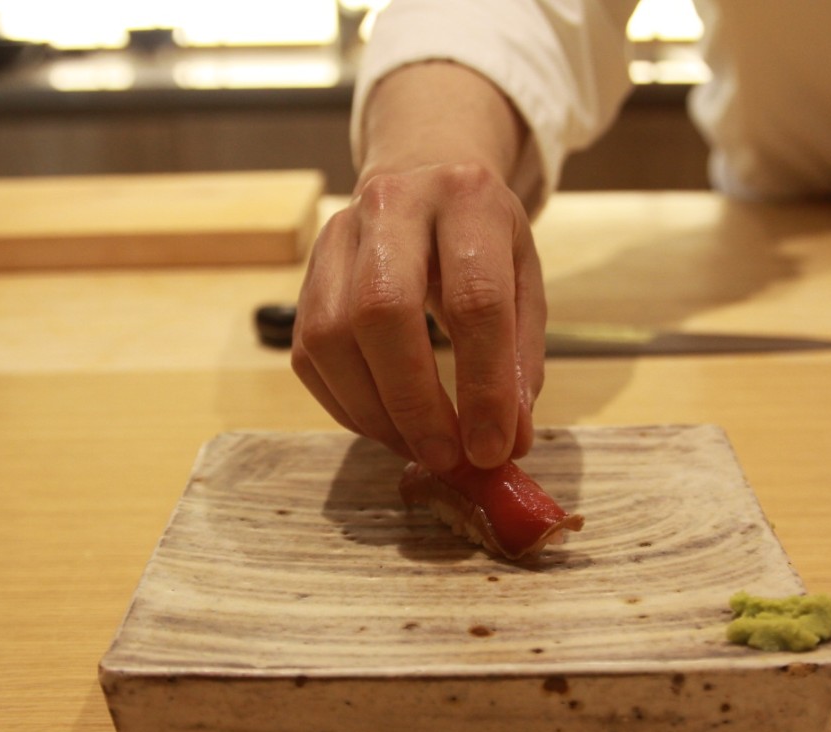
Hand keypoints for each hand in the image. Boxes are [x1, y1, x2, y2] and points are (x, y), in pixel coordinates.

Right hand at [291, 161, 544, 471]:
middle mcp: (392, 204)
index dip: (484, 386)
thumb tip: (509, 440)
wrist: (421, 176)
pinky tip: (387, 424)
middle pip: (382, 310)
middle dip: (415, 402)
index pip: (475, 300)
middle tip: (446, 456)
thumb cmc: (479, 240)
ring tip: (420, 447)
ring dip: (377, 412)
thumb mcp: (523, 281)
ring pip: (332, 337)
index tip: (493, 448)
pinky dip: (349, 406)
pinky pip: (310, 356)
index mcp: (466, 198)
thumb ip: (521, 359)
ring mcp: (336, 237)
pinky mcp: (306, 275)